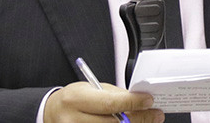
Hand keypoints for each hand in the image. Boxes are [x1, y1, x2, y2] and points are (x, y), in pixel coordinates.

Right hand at [44, 81, 164, 122]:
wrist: (53, 114)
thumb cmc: (74, 100)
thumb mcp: (89, 90)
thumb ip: (113, 95)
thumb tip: (138, 100)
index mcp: (77, 100)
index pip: (110, 103)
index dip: (133, 102)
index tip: (148, 100)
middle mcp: (75, 120)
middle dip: (140, 119)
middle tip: (156, 115)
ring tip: (148, 120)